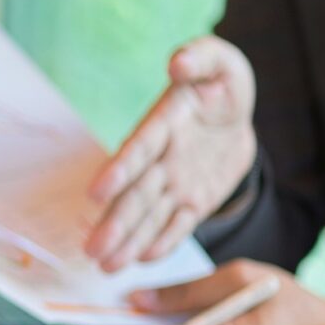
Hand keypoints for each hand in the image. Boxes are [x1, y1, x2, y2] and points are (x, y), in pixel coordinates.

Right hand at [84, 37, 255, 270]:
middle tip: (92, 250)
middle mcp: (161, 159)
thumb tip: (178, 64)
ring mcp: (174, 182)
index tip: (96, 193)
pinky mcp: (193, 200)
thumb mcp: (217, 61)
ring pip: (149, 216)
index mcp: (162, 124)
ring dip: (128, 241)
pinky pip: (179, 224)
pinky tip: (144, 260)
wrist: (231, 111)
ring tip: (106, 266)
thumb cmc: (218, 81)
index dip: (118, 171)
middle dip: (114, 223)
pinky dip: (164, 241)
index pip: (138, 150)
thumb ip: (199, 58)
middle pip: (135, 194)